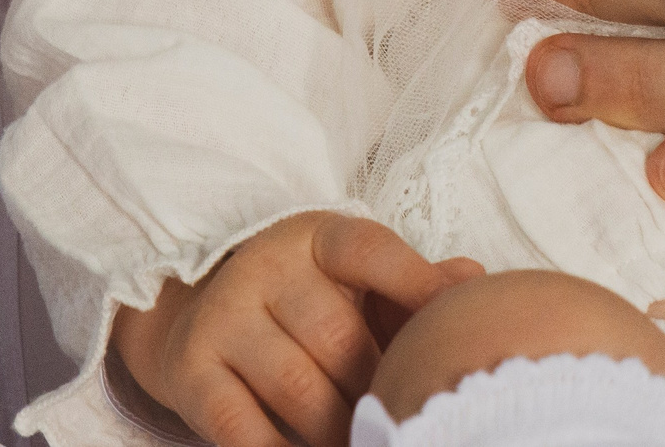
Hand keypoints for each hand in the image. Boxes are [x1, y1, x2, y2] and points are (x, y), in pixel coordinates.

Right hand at [111, 212, 481, 446]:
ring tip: (366, 441)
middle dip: (377, 389)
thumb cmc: (305, 302)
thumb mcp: (355, 280)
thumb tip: (472, 279)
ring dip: (339, 430)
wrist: (197, 315)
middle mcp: (265, 269)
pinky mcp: (192, 369)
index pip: (370, 251)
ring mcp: (224, 318)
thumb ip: (412, 283)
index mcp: (317, 238)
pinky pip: (242, 427)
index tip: (450, 325)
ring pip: (299, 390)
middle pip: (340, 339)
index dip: (416, 285)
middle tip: (404, 418)